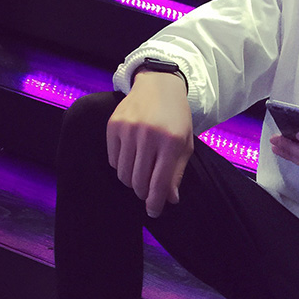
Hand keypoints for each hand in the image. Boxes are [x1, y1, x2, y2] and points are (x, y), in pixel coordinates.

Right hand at [106, 72, 193, 217]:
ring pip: (124, 174)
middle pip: (138, 181)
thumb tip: (169, 199)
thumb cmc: (176, 118)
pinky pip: (113, 160)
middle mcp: (148, 136)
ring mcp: (128, 130)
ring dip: (132, 182)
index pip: (159, 183)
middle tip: (148, 193)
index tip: (153, 213)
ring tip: (141, 175)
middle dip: (143, 193)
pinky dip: (122, 167)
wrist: (159, 85)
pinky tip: (131, 160)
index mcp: (171, 142)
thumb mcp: (185, 144)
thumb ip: (176, 173)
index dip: (155, 203)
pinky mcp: (113, 126)